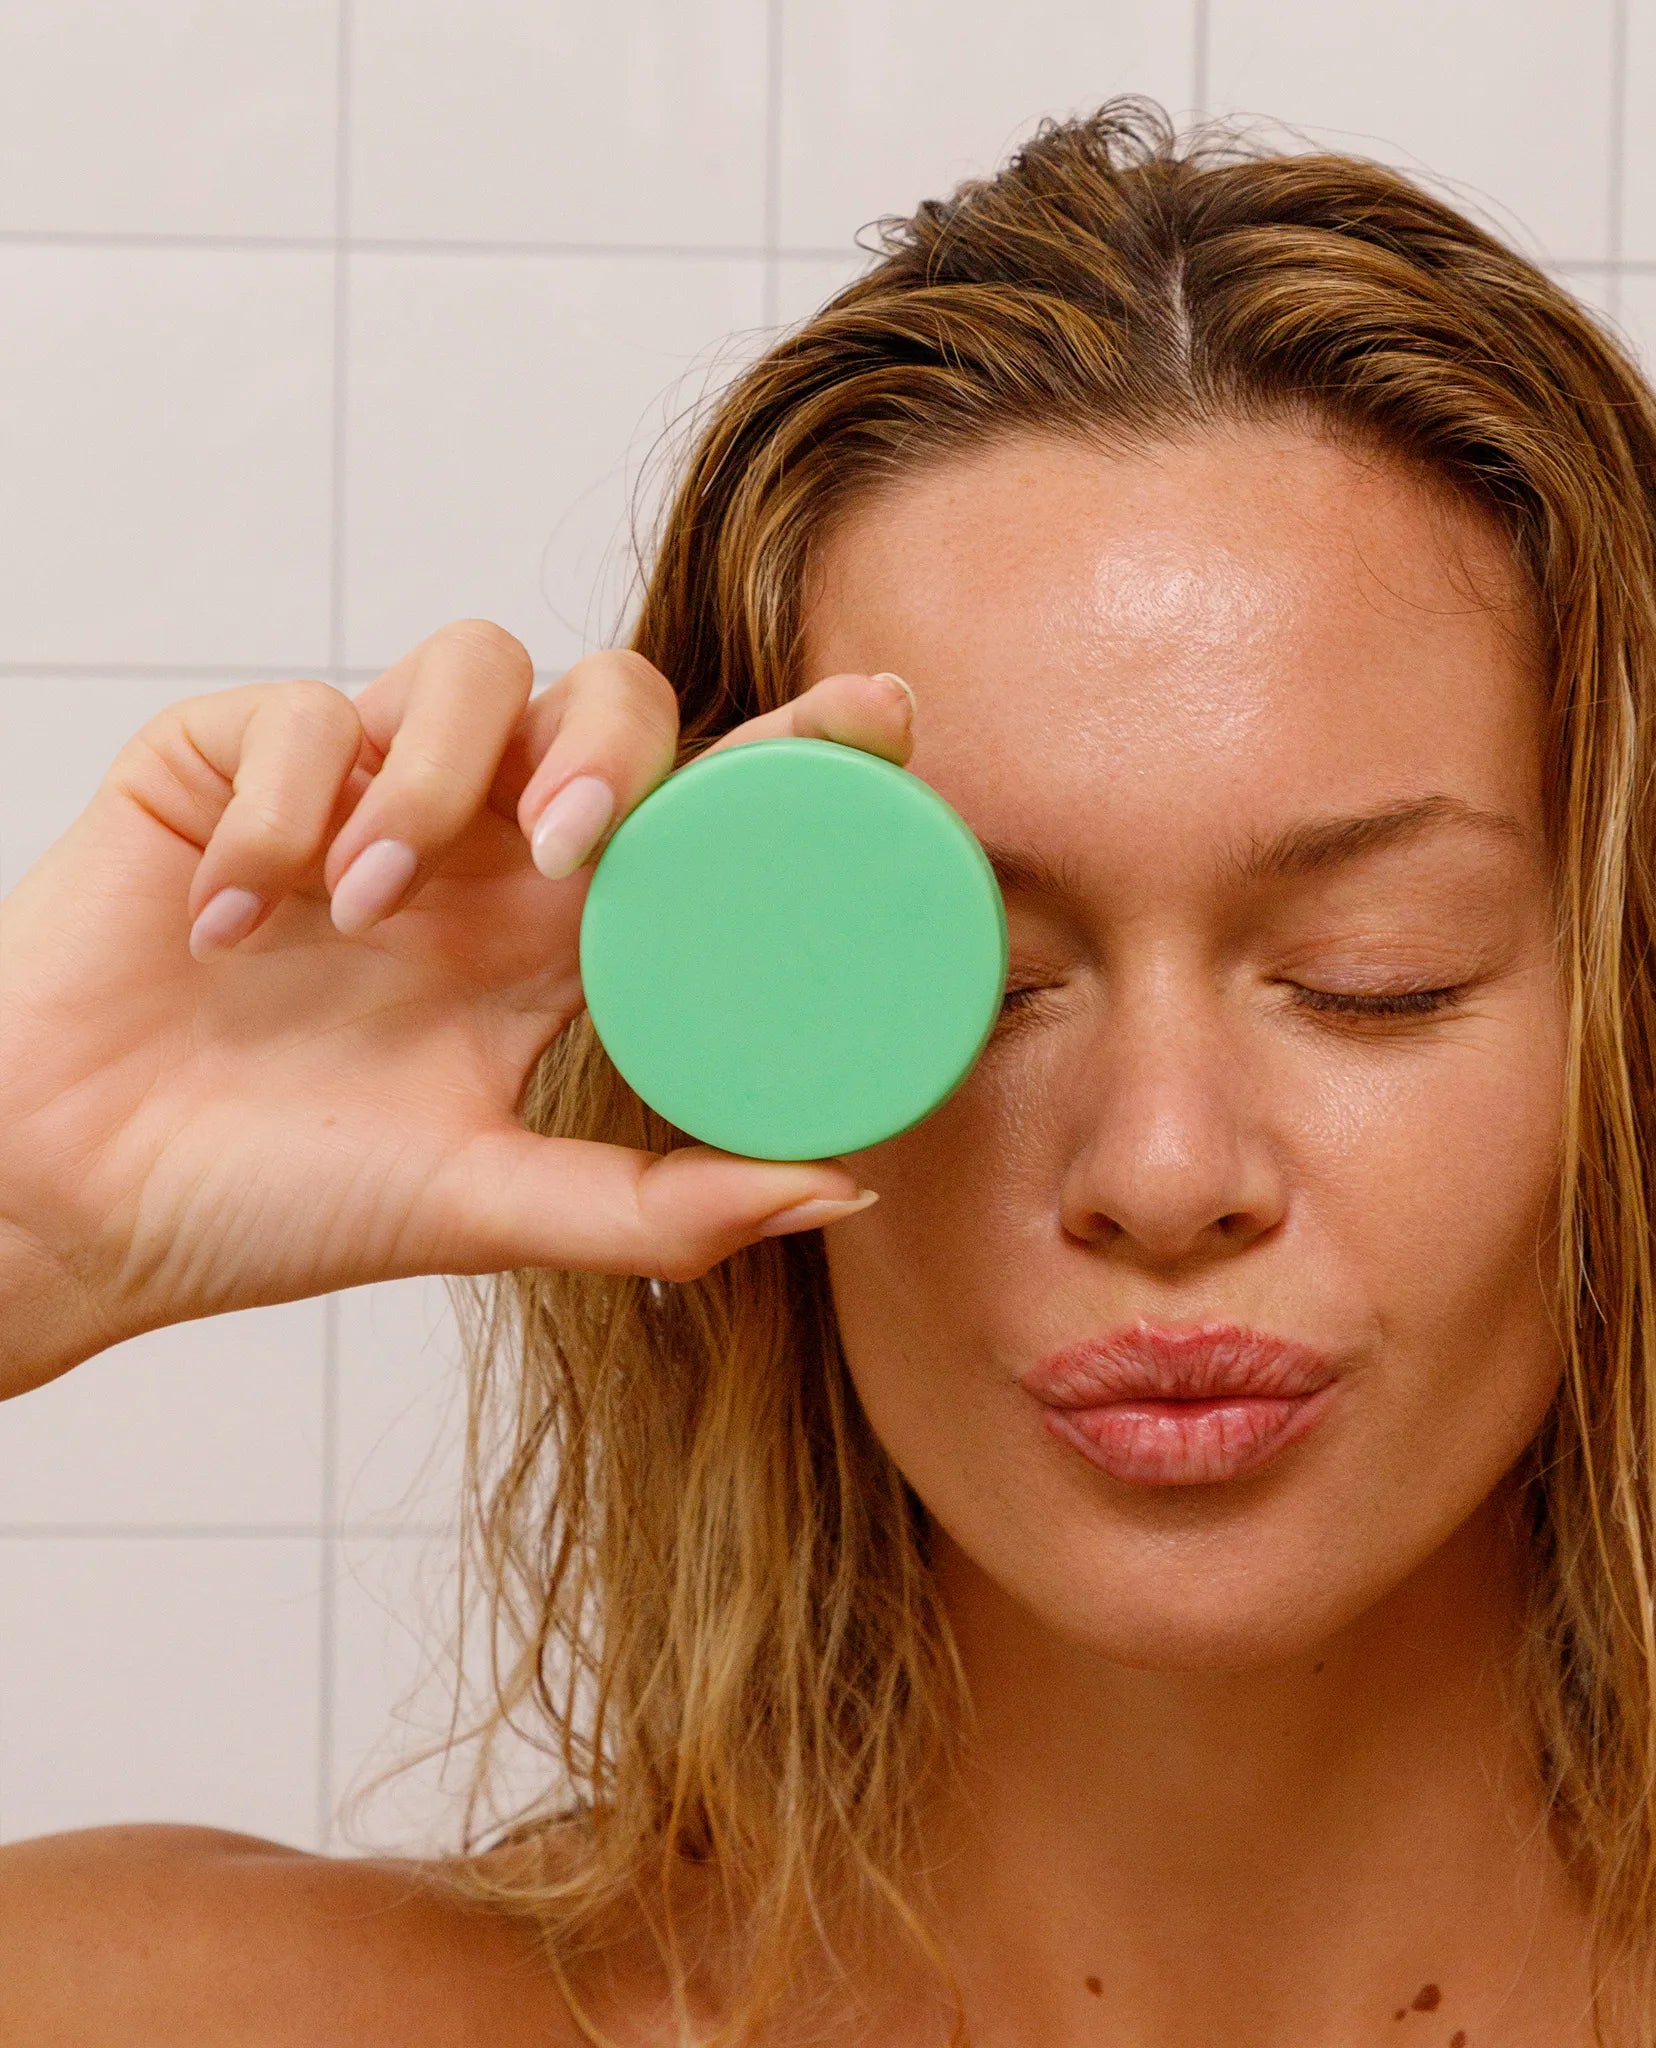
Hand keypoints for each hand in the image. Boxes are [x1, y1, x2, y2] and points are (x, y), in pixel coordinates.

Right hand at [0, 620, 917, 1396]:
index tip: (886, 715)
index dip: (795, 749)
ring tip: (373, 903)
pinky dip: (279, 807)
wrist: (70, 1203)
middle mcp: (474, 849)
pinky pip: (294, 707)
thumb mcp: (490, 1207)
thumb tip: (850, 1187)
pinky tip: (235, 923)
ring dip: (441, 773)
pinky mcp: (224, 760)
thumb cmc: (276, 1204)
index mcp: (551, 938)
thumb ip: (664, 1208)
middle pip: (608, 699)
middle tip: (571, 848)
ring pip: (468, 664)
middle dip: (613, 744)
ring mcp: (357, 793)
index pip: (702, 812)